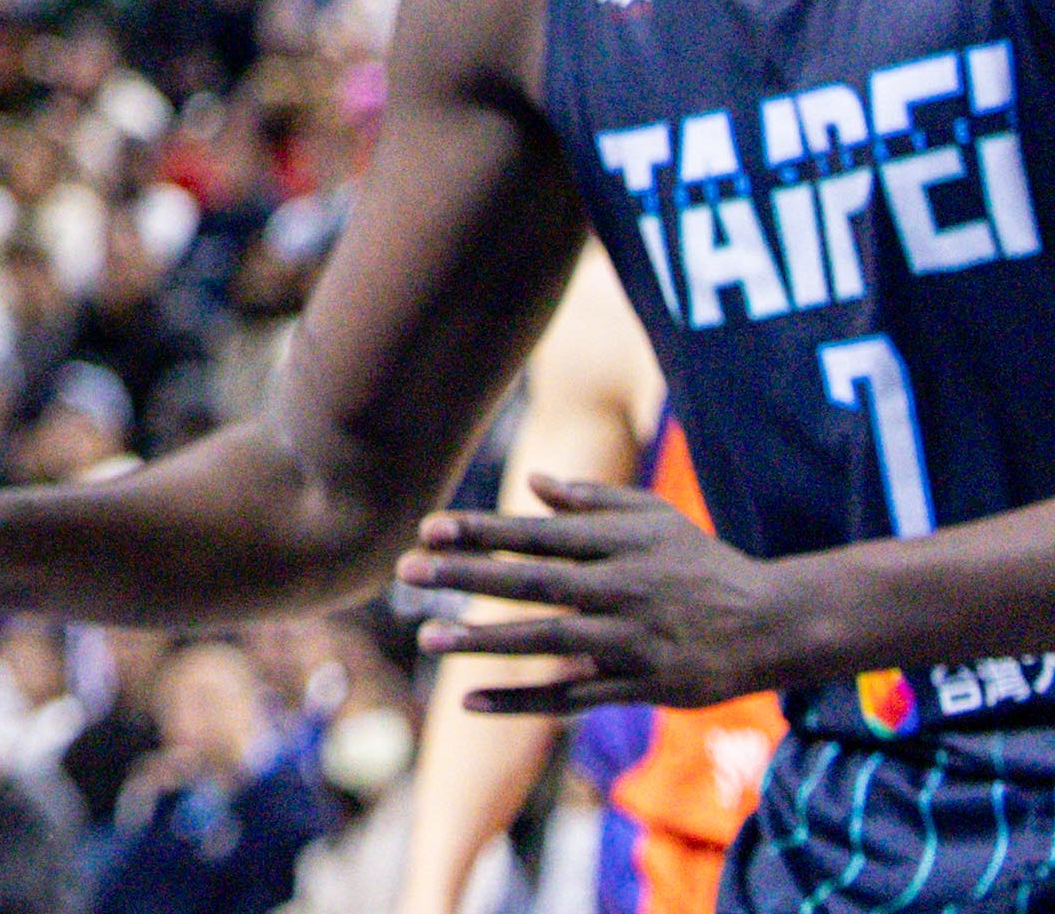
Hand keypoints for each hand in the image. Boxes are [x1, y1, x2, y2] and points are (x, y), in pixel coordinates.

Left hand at [416, 476, 808, 712]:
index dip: (482, 531)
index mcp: (619, 546)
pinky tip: (470, 699)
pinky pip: (572, 696)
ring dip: (484, 640)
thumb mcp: (655, 518)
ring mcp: (631, 641)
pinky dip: (521, 700)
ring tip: (427, 635)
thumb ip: (591, 501)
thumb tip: (531, 483)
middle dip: (467, 576)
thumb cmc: (703, 563)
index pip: (537, 535)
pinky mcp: (642, 685)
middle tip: (407, 570)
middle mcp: (620, 590)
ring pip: (546, 641)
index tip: (428, 527)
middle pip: (532, 582)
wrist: (776, 624)